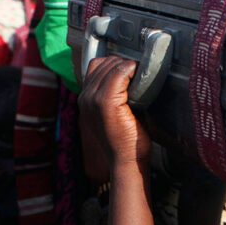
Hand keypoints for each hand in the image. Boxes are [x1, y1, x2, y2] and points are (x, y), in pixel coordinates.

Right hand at [79, 57, 150, 178]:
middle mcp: (85, 98)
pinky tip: (140, 76)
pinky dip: (131, 69)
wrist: (127, 161)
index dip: (116, 65)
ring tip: (141, 76)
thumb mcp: (116, 113)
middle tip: (140, 73)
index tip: (132, 71)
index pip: (96, 66)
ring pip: (111, 66)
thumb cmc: (127, 140)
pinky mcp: (105, 102)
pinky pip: (119, 73)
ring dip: (128, 66)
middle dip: (123, 64)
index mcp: (85, 100)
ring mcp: (93, 99)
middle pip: (103, 63)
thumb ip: (116, 95)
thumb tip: (130, 74)